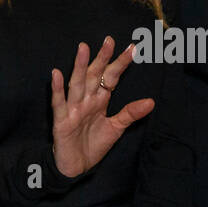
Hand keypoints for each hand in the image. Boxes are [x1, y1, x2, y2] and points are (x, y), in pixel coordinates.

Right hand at [50, 37, 153, 178]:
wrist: (76, 167)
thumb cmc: (93, 145)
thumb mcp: (116, 128)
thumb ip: (130, 113)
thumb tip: (151, 101)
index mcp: (99, 100)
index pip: (111, 78)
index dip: (120, 64)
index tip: (132, 48)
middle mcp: (86, 100)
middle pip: (94, 76)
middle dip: (101, 58)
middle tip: (109, 40)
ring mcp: (73, 109)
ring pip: (76, 84)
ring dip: (79, 67)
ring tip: (83, 48)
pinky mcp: (62, 121)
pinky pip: (59, 103)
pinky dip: (57, 89)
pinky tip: (56, 74)